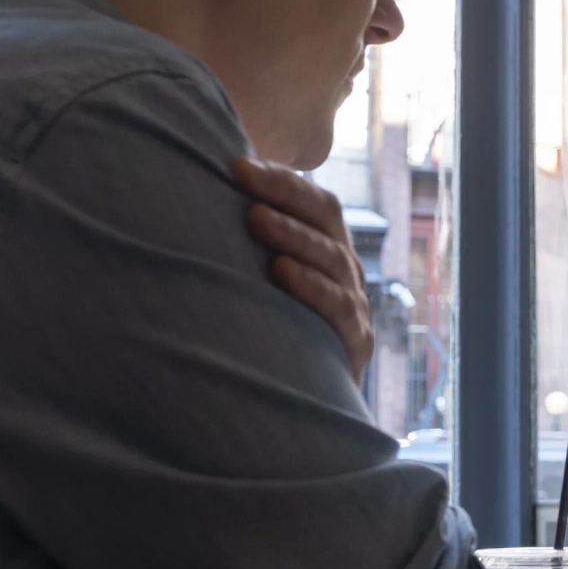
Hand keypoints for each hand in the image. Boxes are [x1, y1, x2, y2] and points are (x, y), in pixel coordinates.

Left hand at [232, 157, 372, 380]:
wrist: (303, 404)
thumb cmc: (274, 332)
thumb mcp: (265, 284)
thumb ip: (253, 244)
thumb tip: (212, 190)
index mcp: (328, 247)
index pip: (315, 201)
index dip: (281, 179)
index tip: (237, 164)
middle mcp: (345, 269)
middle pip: (327, 218)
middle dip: (284, 194)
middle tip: (243, 177)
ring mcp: (354, 304)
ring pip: (332, 258)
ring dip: (293, 234)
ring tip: (256, 217)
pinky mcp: (355, 340)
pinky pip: (337, 306)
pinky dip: (310, 286)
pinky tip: (282, 271)